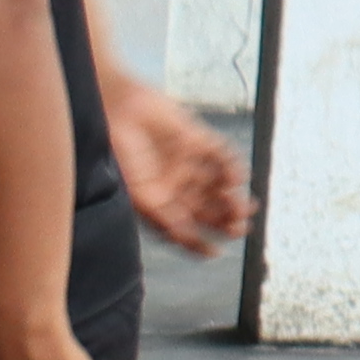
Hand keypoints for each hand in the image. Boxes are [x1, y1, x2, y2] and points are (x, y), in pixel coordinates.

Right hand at [103, 69, 251, 251]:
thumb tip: (183, 238)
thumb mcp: (136, 193)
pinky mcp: (195, 138)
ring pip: (217, 186)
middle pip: (205, 209)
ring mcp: (184, 161)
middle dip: (224, 220)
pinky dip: (231, 167)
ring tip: (245, 205)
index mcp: (154, 201)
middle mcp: (171, 184)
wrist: (113, 107)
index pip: (181, 229)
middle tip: (240, 227)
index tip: (215, 251)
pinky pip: (221, 155)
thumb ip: (160, 216)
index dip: (197, 243)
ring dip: (232, 198)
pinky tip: (236, 177)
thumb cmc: (115, 151)